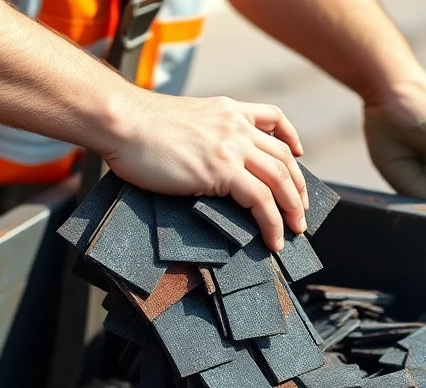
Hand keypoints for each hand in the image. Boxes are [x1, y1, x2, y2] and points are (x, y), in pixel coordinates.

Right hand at [101, 90, 308, 251]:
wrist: (124, 122)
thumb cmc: (139, 127)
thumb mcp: (183, 120)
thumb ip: (203, 135)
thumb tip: (204, 162)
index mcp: (227, 110)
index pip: (273, 118)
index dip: (291, 139)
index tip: (299, 154)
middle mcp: (236, 126)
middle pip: (284, 156)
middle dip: (298, 186)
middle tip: (301, 210)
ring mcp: (231, 147)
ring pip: (279, 178)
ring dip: (292, 208)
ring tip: (296, 230)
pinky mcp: (221, 170)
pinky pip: (260, 200)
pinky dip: (272, 223)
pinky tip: (274, 238)